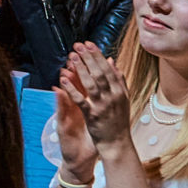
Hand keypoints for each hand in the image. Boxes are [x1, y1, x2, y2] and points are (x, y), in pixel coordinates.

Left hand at [57, 41, 130, 158]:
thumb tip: (112, 61)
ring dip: (81, 69)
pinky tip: (63, 79)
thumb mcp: (123, 99)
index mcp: (120, 91)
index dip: (98, 55)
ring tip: (72, 56)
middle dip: (88, 58)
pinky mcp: (92, 115)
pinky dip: (71, 88)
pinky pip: (80, 99)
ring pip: (91, 83)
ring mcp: (102, 106)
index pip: (108, 69)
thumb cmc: (119, 121)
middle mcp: (113, 97)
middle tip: (78, 45)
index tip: (89, 44)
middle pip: (99, 73)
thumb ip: (119, 80)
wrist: (117, 143)